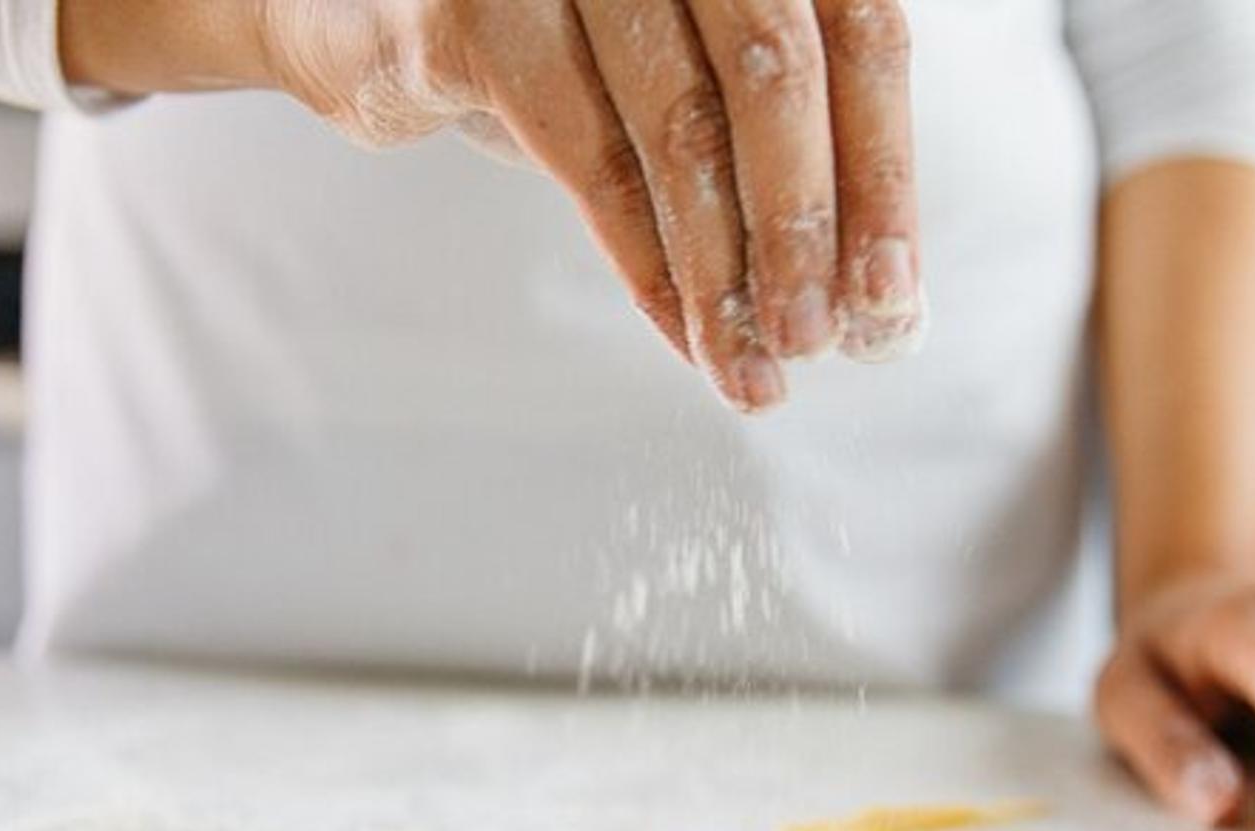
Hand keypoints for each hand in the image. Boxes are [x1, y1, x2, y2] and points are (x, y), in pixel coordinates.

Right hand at [62, 0, 925, 409]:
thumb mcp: (686, 79)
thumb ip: (776, 144)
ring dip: (726, 268)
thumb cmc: (562, 51)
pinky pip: (586, 157)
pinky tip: (683, 332)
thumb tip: (872, 297)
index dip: (881, 174)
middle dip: (809, 227)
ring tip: (756, 371)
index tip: (893, 302)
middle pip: (779, 65)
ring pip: (681, 121)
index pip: (856, 32)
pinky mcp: (477, 9)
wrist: (361, 13)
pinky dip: (645, 261)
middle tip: (828, 346)